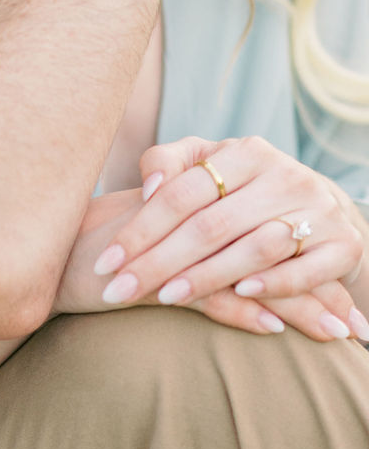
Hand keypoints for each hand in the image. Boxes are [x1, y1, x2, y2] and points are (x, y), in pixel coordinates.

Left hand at [93, 135, 367, 342]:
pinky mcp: (343, 245)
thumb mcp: (208, 164)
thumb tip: (150, 188)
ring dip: (207, 276)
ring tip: (165, 296)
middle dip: (159, 261)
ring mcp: (316, 210)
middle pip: (211, 224)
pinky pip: (307, 268)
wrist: (321, 206)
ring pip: (254, 247)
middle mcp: (283, 176)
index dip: (140, 228)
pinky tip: (242, 293)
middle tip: (119, 289)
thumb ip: (169, 163)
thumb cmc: (243, 188)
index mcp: (245, 152)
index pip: (182, 192)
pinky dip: (275, 282)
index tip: (106, 261)